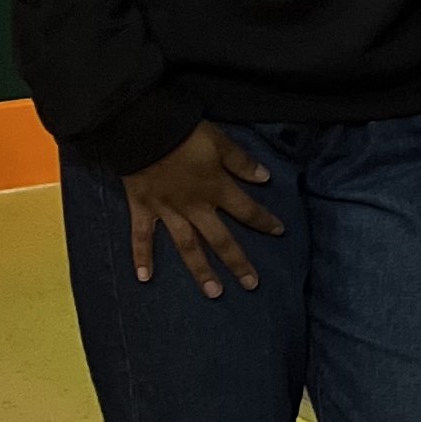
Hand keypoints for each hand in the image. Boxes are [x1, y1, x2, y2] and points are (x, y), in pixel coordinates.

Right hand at [123, 121, 281, 295]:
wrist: (143, 128)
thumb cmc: (184, 133)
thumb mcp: (220, 142)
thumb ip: (241, 162)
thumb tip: (265, 177)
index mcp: (215, 189)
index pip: (246, 210)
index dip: (264, 220)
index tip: (279, 232)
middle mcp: (194, 207)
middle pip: (220, 239)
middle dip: (237, 262)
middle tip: (251, 285)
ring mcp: (167, 211)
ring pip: (187, 246)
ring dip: (200, 270)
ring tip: (213, 293)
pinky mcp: (142, 209)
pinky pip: (141, 237)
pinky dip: (140, 257)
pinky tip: (144, 278)